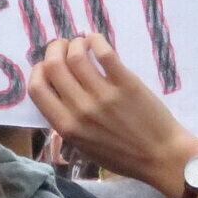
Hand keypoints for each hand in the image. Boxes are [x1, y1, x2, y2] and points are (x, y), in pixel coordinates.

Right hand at [29, 34, 197, 197]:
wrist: (161, 157)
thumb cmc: (122, 156)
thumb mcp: (84, 147)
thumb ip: (66, 122)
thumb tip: (55, 92)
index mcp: (67, 127)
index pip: (37, 89)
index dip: (37, 70)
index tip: (45, 66)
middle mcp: (81, 109)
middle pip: (53, 66)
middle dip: (53, 50)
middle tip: (61, 47)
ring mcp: (103, 95)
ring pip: (76, 55)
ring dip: (74, 43)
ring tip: (81, 43)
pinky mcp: (126, 83)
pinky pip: (104, 53)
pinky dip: (95, 41)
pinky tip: (96, 41)